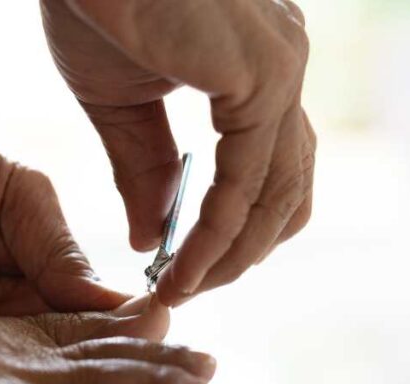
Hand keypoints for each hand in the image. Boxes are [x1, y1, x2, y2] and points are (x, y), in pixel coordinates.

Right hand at [42, 0, 315, 304]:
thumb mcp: (119, 104)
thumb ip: (146, 171)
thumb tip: (152, 240)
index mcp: (257, 67)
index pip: (269, 171)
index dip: (234, 229)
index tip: (186, 267)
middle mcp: (284, 67)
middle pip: (289, 192)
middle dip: (240, 252)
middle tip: (189, 287)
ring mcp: (283, 70)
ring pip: (278, 198)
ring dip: (231, 257)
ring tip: (181, 290)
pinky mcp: (265, 78)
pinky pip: (246, 185)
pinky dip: (216, 236)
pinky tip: (182, 268)